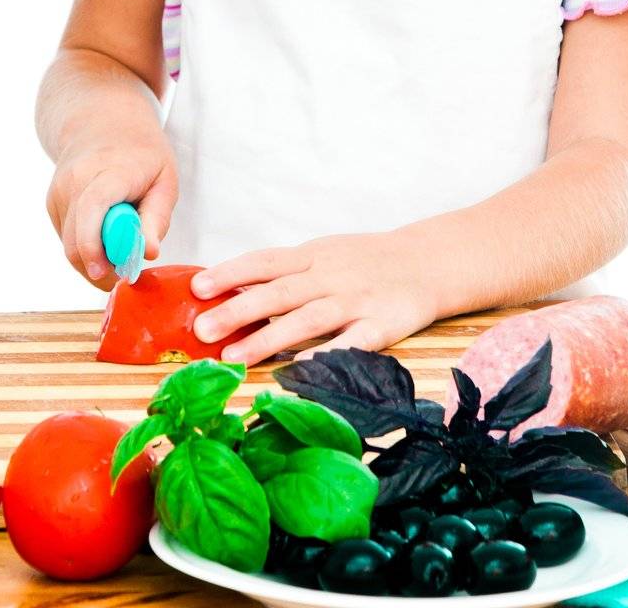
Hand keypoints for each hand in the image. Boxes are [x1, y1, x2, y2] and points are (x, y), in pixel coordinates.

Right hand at [45, 123, 177, 292]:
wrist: (103, 121)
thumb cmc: (140, 152)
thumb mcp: (165, 179)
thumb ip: (157, 217)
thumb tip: (149, 253)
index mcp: (109, 171)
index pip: (91, 210)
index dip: (94, 246)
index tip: (109, 274)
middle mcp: (75, 180)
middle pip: (75, 240)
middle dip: (99, 268)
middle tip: (126, 272)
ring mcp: (59, 191)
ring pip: (69, 245)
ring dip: (94, 257)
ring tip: (120, 239)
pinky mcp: (52, 202)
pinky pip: (67, 238)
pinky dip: (86, 245)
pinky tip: (104, 228)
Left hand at [186, 230, 437, 366]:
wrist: (429, 261)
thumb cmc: (368, 261)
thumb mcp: (326, 253)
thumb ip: (288, 271)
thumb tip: (235, 288)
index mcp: (313, 255)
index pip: (265, 262)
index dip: (231, 273)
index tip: (197, 286)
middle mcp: (329, 276)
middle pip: (278, 293)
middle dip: (237, 311)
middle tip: (202, 330)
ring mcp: (354, 301)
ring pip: (305, 319)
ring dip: (267, 339)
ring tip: (233, 357)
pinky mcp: (380, 327)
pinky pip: (348, 344)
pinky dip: (323, 357)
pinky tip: (298, 373)